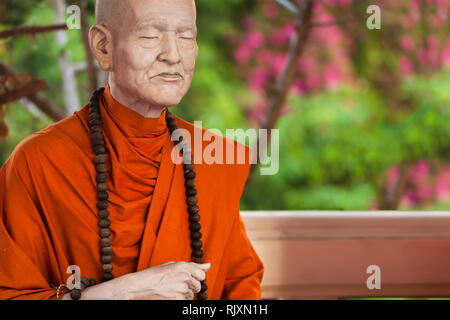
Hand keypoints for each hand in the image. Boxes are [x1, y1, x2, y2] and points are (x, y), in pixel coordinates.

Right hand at [63, 261, 210, 299]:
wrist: (139, 287)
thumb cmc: (154, 275)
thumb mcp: (172, 265)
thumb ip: (192, 265)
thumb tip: (209, 265)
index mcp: (183, 265)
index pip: (202, 273)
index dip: (195, 277)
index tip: (188, 279)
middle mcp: (185, 276)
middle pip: (198, 285)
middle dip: (190, 287)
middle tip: (177, 285)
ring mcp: (182, 289)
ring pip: (191, 295)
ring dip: (184, 294)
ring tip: (171, 290)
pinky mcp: (178, 299)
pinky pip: (185, 302)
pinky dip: (179, 300)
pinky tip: (169, 295)